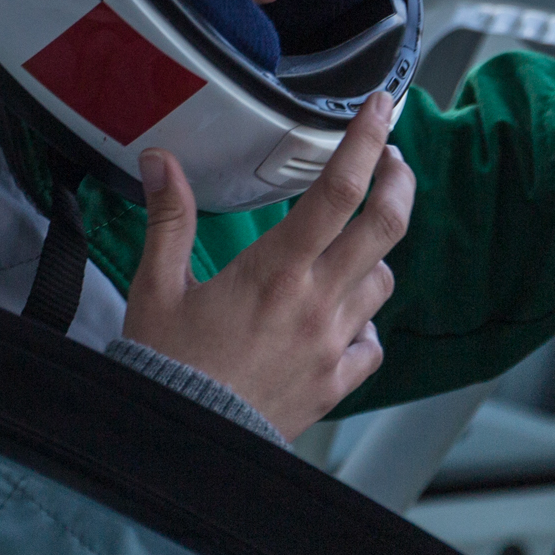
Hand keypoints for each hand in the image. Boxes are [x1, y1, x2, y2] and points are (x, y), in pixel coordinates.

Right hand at [122, 91, 411, 440]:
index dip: (366, 140)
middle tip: (392, 158)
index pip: (338, 190)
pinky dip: (366, 322)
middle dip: (398, 181)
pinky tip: (343, 316)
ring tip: (353, 243)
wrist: (183, 446)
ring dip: (375, 254)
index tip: (382, 108)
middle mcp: (317, 302)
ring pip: (383, 281)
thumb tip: (160, 161)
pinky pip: (373, 342)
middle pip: (386, 226)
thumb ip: (169, 218)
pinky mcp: (336, 383)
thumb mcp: (157, 287)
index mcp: (276, 270)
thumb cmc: (168, 367)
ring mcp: (332, 344)